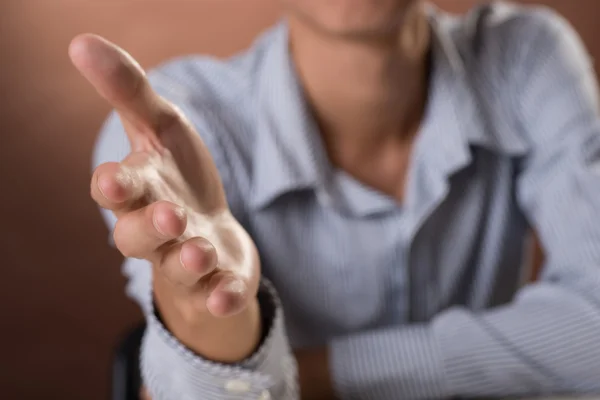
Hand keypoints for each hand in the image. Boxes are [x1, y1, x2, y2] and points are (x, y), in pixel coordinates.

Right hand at [70, 34, 260, 360]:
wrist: (212, 237)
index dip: (113, 186)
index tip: (115, 178)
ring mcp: (188, 263)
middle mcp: (158, 232)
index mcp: (141, 193)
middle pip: (140, 236)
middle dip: (151, 226)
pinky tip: (229, 293)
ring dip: (189, 260)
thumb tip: (82, 41)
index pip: (116, 191)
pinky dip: (222, 297)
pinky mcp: (218, 285)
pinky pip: (217, 297)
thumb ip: (129, 92)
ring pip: (179, 268)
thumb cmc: (180, 180)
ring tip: (202, 251)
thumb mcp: (163, 129)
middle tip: (170, 215)